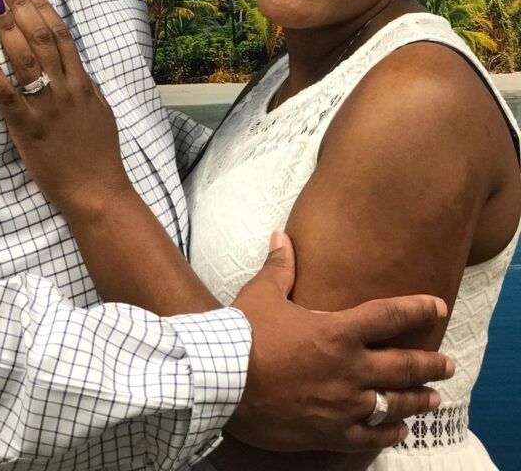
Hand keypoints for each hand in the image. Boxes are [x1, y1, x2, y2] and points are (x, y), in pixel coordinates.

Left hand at [0, 0, 132, 213]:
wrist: (97, 190)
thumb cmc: (99, 153)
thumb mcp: (100, 111)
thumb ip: (85, 85)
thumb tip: (72, 63)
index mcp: (82, 82)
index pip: (61, 34)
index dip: (42, 6)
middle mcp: (65, 88)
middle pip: (41, 37)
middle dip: (20, 5)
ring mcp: (46, 107)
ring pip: (25, 58)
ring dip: (5, 26)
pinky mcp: (27, 129)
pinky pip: (7, 95)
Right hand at [227, 232, 453, 451]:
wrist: (223, 380)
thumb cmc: (244, 333)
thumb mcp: (262, 294)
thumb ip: (279, 267)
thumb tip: (280, 237)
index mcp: (338, 331)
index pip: (389, 315)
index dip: (418, 308)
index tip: (438, 306)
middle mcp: (350, 368)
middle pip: (403, 365)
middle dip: (430, 364)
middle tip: (448, 365)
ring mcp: (343, 404)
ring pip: (393, 404)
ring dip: (417, 400)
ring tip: (432, 399)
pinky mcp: (330, 432)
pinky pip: (370, 436)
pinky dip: (388, 433)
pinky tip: (398, 431)